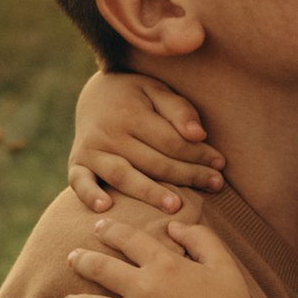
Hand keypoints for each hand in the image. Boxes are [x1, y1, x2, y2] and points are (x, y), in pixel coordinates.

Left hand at [60, 209, 274, 297]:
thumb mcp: (224, 265)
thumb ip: (200, 239)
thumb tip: (174, 225)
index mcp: (164, 265)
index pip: (126, 239)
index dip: (109, 230)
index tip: (97, 227)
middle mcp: (142, 289)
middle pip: (98, 268)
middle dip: (80, 261)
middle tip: (71, 259)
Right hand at [66, 68, 227, 215]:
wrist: (93, 96)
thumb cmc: (135, 97)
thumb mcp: (157, 91)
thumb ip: (179, 109)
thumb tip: (198, 134)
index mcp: (131, 114)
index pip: (171, 141)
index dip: (198, 154)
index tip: (220, 165)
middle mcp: (109, 133)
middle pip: (153, 161)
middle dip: (187, 175)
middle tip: (215, 186)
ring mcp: (91, 150)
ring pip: (123, 176)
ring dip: (148, 192)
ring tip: (174, 206)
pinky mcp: (77, 163)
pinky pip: (79, 182)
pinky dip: (89, 195)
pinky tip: (106, 207)